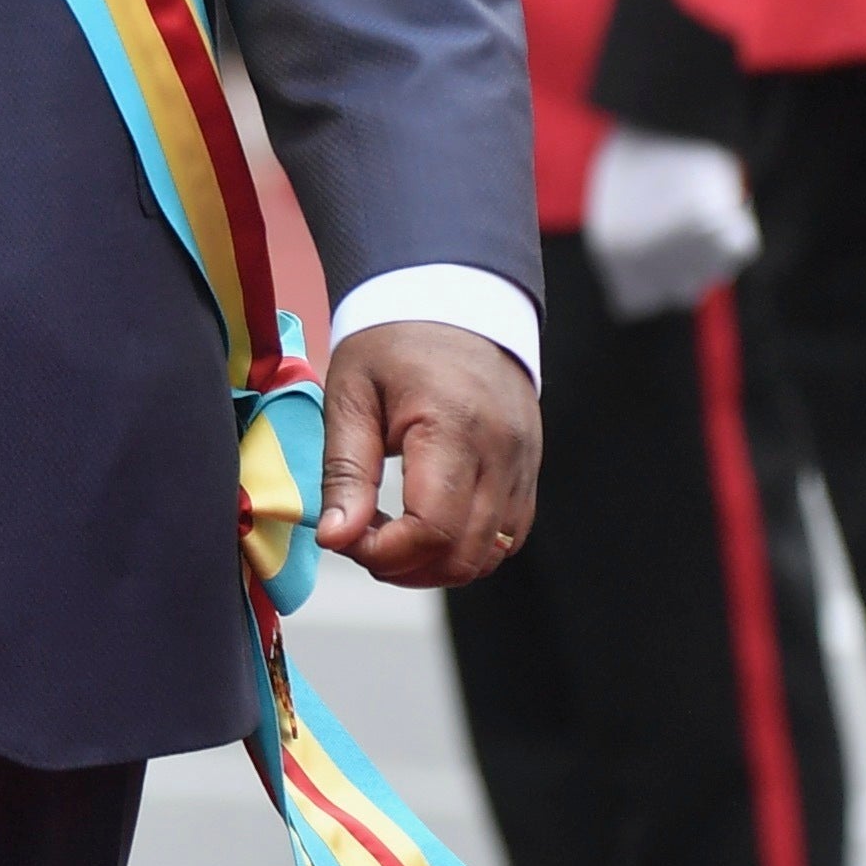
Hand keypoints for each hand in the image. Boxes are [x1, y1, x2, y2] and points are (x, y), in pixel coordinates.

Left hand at [316, 316, 538, 588]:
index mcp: (453, 426)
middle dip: (406, 567)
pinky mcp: (529, 470)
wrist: (454, 297)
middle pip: (464, 555)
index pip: (432, 528)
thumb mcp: (351, 395)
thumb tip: (336, 539)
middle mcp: (502, 451)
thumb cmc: (395, 341)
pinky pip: (507, 536)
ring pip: (489, 555)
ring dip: (436, 564)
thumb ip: (344, 472)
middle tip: (363, 539)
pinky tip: (428, 523)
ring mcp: (524, 463)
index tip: (345, 538)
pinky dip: (466, 546)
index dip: (384, 553)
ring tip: (393, 533)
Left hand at [579, 126, 757, 320]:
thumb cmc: (641, 149)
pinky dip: (742, 227)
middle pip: (681, 293)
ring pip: (714, 273)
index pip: (634, 302)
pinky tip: (730, 201)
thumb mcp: (616, 203)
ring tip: (705, 204)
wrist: (663, 109)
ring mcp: (676, 244)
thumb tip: (656, 281)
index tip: (665, 260)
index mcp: (609, 250)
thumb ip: (630, 248)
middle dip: (690, 267)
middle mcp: (640, 256)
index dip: (654, 283)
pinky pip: (741, 246)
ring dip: (715, 248)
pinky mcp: (712, 224)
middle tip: (692, 226)